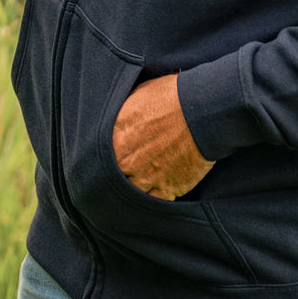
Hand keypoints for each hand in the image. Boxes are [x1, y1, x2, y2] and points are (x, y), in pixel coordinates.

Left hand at [112, 74, 213, 200]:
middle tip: (122, 170)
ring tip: (139, 181)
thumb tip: (114, 123)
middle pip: (111, 178)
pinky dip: (153, 196)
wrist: (201, 112)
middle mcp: (125, 162)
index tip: (107, 157)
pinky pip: (154, 201)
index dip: (102, 158)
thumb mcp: (134, 96)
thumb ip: (120, 117)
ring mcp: (145, 178)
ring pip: (131, 192)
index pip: (96, 157)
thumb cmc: (169, 97)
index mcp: (113, 138)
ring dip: (133, 187)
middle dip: (116, 175)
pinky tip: (154, 188)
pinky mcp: (167, 189)